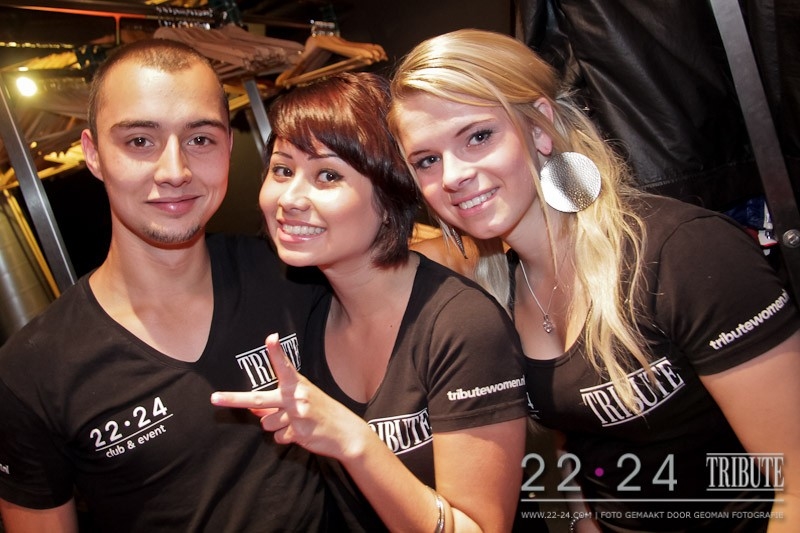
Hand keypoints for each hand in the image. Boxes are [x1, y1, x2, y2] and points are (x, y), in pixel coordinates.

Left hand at [210, 333, 368, 460]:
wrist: (346, 432)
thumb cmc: (321, 411)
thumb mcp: (303, 399)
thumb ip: (278, 401)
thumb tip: (253, 410)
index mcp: (298, 384)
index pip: (284, 366)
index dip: (276, 353)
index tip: (270, 338)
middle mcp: (296, 397)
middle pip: (258, 399)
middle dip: (233, 399)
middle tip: (214, 398)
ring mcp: (296, 415)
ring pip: (267, 424)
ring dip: (277, 426)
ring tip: (296, 423)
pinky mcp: (298, 433)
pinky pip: (278, 437)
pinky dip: (286, 437)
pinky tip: (301, 433)